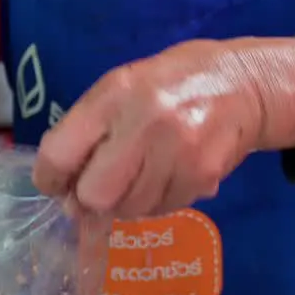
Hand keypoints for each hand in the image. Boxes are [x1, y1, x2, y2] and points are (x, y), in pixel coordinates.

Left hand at [31, 38, 294, 218]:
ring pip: (129, 210)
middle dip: (92, 199)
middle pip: (95, 195)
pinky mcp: (202, 174)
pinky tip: (167, 175)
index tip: (57, 185)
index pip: (58, 154)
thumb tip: (65, 196)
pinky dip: (157, 202)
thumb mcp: (118, 90)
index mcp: (112, 96)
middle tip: (102, 187)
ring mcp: (177, 149)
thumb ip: (86, 134)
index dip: (51, 180)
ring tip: (143, 174)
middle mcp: (144, 121)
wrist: (242, 84)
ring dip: (128, 202)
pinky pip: (161, 209)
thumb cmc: (167, 88)